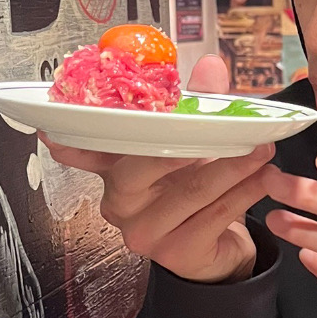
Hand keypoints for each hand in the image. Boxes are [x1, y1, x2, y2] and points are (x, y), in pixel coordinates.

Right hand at [38, 54, 275, 283]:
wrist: (220, 250)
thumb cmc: (196, 191)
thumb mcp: (196, 145)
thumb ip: (199, 107)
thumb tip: (209, 64)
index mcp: (115, 171)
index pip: (89, 151)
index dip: (72, 141)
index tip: (52, 128)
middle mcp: (120, 203)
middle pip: (144, 166)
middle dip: (191, 143)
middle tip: (227, 128)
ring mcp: (145, 232)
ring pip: (191, 190)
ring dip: (233, 166)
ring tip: (263, 148)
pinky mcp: (177, 252)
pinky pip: (215, 215)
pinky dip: (244, 193)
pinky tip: (264, 177)